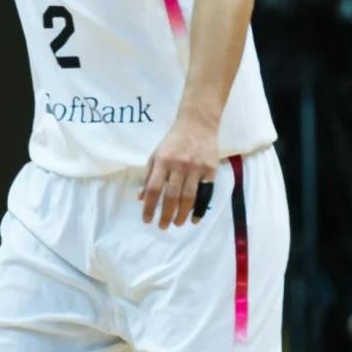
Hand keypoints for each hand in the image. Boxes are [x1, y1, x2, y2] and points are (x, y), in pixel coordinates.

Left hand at [140, 113, 218, 228]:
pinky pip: (205, 194)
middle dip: (166, 214)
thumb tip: (140, 198)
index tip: (146, 220)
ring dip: (182, 214)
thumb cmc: (173, 141)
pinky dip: (200, 208)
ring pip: (189, 197)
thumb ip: (148, 175)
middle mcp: (179, 166)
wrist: (198, 124)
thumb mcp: (156, 154)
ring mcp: (196, 169)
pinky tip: (195, 218)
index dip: (148, 206)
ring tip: (177, 224)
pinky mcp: (210, 171)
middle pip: (171, 196)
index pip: (153, 189)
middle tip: (162, 226)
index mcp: (162, 161)